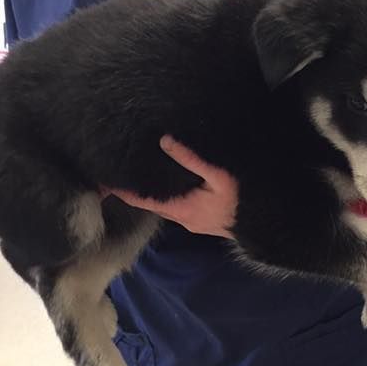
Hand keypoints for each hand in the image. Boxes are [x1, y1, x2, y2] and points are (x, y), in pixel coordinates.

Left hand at [104, 136, 237, 238]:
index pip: (142, 201)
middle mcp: (181, 218)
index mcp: (181, 209)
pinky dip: (162, 196)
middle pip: (148, 204)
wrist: (264, 224)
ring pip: (161, 206)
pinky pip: (173, 207)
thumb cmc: (242, 200)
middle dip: (132, 191)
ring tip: (134, 175)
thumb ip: (192, 159)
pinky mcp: (198, 220)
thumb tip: (165, 141)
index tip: (102, 182)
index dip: (122, 191)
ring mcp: (189, 221)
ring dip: (148, 194)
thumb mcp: (218, 177)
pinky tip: (162, 184)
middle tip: (114, 174)